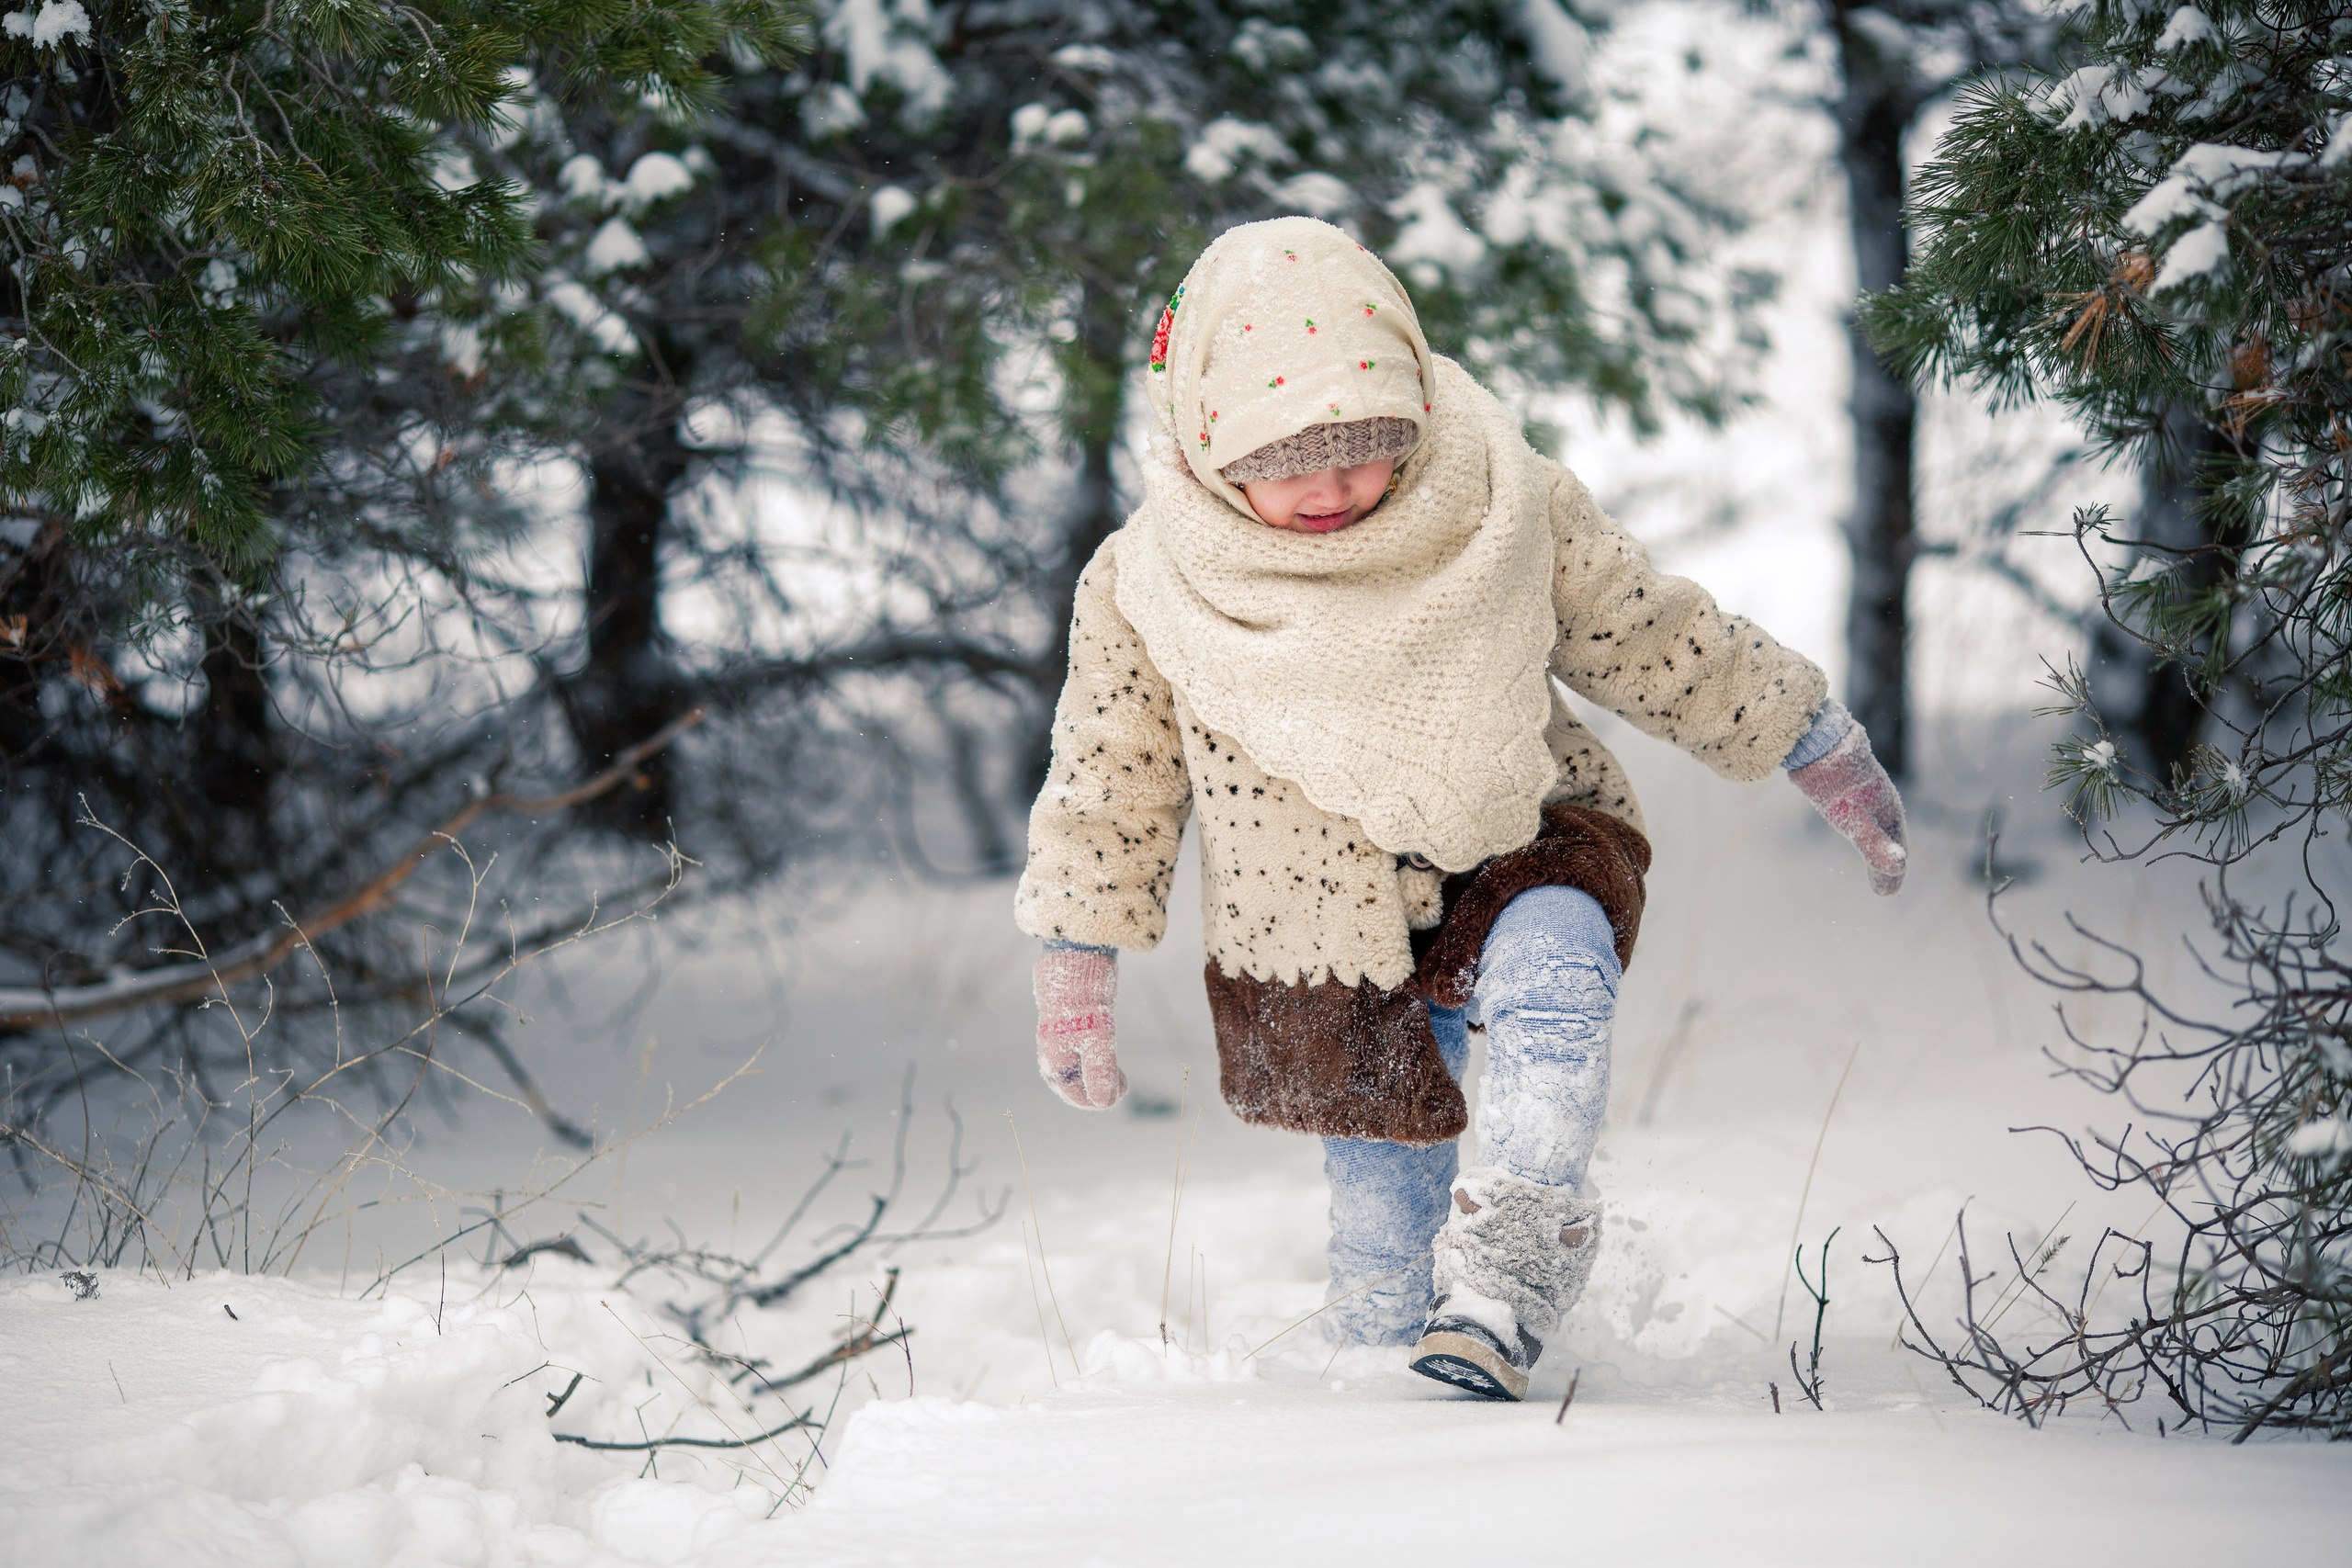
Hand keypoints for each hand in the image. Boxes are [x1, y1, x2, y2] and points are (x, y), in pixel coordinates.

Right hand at [1033, 947, 1125, 1108]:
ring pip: (1076, 1069)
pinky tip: (1104, 1050)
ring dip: (1096, 1075)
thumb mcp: (1098, 1038)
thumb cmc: (1085, 1002)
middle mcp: (1052, 1056)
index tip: (1123, 1089)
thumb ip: (1101, 1071)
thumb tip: (1106, 1103)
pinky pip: (1077, 1053)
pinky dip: (1092, 1059)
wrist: (1075, 961)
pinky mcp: (1065, 1027)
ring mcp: (1058, 1041)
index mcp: (1056, 1063)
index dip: (1101, 1099)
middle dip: (1099, 1089)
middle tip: (1122, 1083)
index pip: (1077, 1096)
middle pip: (1075, 1086)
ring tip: (1115, 1072)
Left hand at [1788, 723, 1907, 895]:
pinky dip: (1859, 827)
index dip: (1893, 872)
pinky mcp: (1845, 787)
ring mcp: (1863, 794)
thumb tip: (1899, 868)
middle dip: (1888, 860)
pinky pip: (1857, 812)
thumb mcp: (1857, 819)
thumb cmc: (1839, 784)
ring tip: (1873, 859)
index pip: (1896, 850)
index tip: (1888, 893)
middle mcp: (1880, 803)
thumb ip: (1875, 845)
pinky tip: (1850, 826)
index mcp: (1889, 812)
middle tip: (1884, 886)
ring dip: (1875, 844)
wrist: (1818, 744)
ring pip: (1874, 824)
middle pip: (1888, 838)